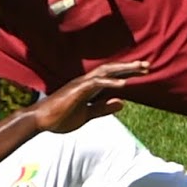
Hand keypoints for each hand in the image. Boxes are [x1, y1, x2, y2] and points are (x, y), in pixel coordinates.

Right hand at [30, 60, 148, 134]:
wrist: (40, 121)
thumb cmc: (60, 118)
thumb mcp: (86, 115)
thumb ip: (103, 108)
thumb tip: (123, 102)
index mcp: (88, 87)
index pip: (111, 76)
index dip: (127, 73)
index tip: (143, 72)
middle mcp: (85, 82)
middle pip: (111, 70)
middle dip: (129, 67)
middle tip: (147, 65)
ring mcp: (80, 85)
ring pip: (105, 72)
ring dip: (123, 70)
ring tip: (140, 69)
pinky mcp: (76, 91)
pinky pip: (95, 84)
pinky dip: (110, 83)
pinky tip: (123, 85)